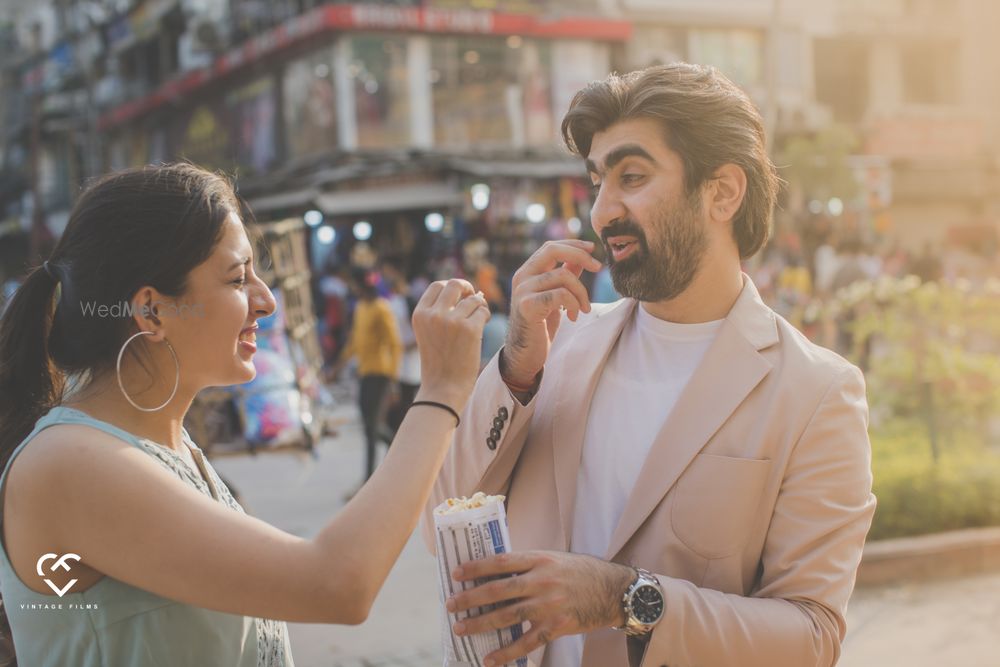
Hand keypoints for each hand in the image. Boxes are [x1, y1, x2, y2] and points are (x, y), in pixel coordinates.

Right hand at [411, 279, 489, 412]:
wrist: (443, 389)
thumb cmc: (439, 363)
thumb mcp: (430, 334)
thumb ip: (442, 312)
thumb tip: (474, 292)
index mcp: (419, 314)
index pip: (437, 285)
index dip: (452, 287)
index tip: (460, 296)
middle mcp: (433, 314)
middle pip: (455, 284)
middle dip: (468, 289)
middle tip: (473, 300)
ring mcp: (451, 321)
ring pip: (473, 299)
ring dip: (480, 307)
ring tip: (478, 320)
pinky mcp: (469, 330)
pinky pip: (483, 311)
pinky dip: (485, 317)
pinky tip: (482, 327)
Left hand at [446, 551, 634, 665]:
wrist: (613, 590)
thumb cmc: (581, 572)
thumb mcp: (555, 559)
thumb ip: (528, 565)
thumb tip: (495, 573)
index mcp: (540, 559)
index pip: (501, 561)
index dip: (476, 568)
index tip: (456, 573)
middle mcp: (542, 580)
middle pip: (499, 590)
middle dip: (471, 598)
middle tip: (451, 604)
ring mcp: (549, 604)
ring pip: (507, 615)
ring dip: (480, 623)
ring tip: (461, 628)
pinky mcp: (557, 626)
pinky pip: (526, 642)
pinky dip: (506, 652)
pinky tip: (489, 659)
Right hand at [502, 241, 601, 386]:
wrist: (526, 354)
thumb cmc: (541, 326)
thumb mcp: (554, 297)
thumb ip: (563, 276)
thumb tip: (581, 258)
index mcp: (527, 272)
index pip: (550, 247)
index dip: (573, 245)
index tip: (592, 249)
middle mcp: (522, 277)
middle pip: (552, 251)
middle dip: (580, 256)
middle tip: (597, 267)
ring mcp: (522, 291)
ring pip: (563, 276)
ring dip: (581, 293)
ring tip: (583, 309)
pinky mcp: (527, 306)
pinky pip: (560, 295)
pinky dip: (573, 304)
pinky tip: (572, 317)